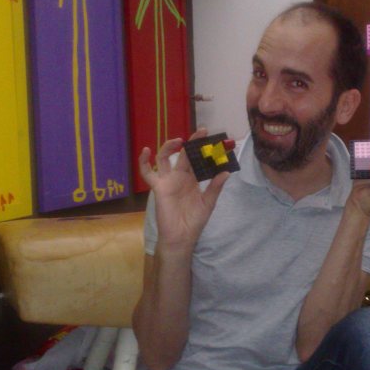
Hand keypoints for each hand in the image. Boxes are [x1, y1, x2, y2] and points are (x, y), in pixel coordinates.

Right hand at [139, 128, 229, 249]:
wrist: (182, 237)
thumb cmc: (194, 221)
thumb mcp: (208, 202)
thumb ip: (215, 187)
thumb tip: (226, 171)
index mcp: (192, 179)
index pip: (196, 159)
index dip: (202, 148)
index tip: (212, 137)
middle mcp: (179, 177)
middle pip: (183, 154)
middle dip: (191, 143)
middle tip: (202, 132)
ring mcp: (168, 180)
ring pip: (164, 158)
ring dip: (169, 147)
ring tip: (179, 141)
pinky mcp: (159, 187)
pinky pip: (147, 173)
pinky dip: (143, 161)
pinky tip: (146, 150)